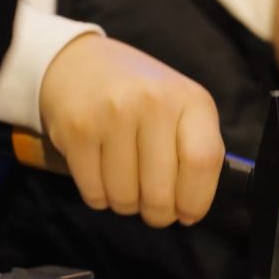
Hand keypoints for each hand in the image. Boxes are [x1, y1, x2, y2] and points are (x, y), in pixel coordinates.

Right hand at [39, 34, 223, 226]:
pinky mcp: (77, 129)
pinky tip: (103, 176)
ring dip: (127, 205)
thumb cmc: (141, 97)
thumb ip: (197, 151)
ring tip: (127, 184)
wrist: (80, 64)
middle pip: (161, 192)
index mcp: (190, 100)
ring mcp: (112, 114)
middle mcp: (153, 102)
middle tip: (155, 210)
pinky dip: (100, 197)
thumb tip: (192, 209)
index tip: (188, 214)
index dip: (196, 199)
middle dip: (159, 214)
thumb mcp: (182, 109)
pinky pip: (94, 192)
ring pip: (125, 198)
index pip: (202, 162)